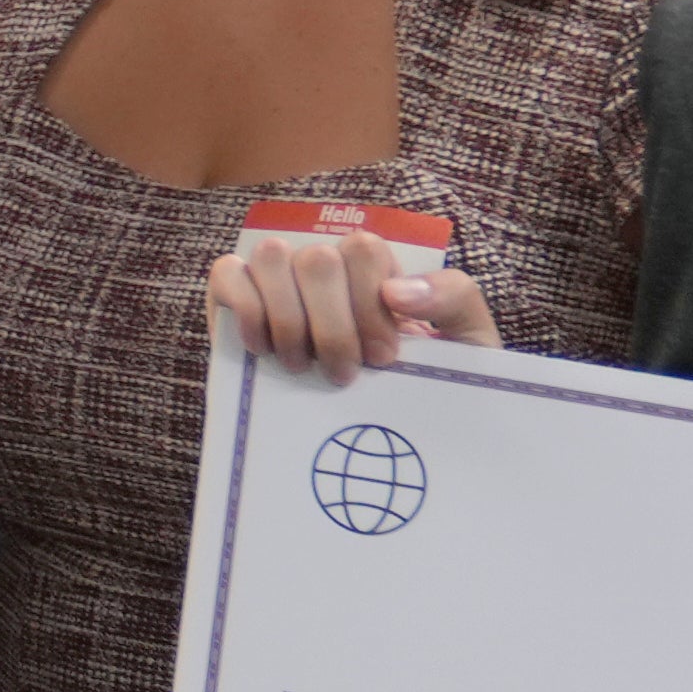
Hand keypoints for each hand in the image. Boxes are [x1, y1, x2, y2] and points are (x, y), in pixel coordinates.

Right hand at [203, 226, 493, 385]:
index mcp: (375, 267)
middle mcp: (325, 263)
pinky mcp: (233, 297)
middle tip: (344, 374)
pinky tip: (264, 350)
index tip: (383, 359)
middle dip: (332, 328)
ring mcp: (277, 277)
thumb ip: (453, 297)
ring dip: (289, 321)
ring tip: (302, 366)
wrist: (373, 441)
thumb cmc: (420, 379)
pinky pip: (227, 275)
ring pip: (272, 258)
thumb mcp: (465, 337)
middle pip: (318, 259)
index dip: (368, 307)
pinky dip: (245, 311)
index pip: (362, 249)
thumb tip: (395, 290)